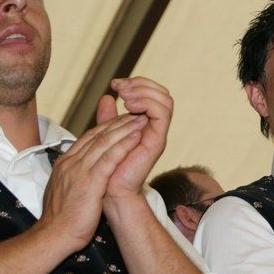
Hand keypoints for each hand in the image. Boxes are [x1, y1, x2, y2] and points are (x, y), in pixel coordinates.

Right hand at [38, 114, 145, 251]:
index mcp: (65, 163)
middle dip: (118, 122)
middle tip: (135, 113)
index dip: (107, 127)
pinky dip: (124, 145)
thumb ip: (72, 177)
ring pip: (105, 142)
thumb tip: (80, 174)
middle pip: (97, 135)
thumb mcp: (64, 191)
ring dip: (125, 129)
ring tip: (140, 119)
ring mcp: (80, 171)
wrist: (53, 236)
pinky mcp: (90, 182)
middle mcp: (71, 162)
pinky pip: (110, 158)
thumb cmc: (61, 219)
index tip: (122, 121)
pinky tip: (137, 137)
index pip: (88, 138)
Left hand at [95, 77, 173, 199]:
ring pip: (166, 99)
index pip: (153, 92)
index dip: (136, 83)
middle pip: (163, 93)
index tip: (115, 84)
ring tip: (124, 96)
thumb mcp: (107, 135)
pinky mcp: (157, 141)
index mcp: (146, 123)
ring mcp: (158, 133)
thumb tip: (108, 97)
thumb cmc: (108, 167)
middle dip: (140, 83)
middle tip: (120, 87)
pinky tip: (127, 106)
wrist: (110, 191)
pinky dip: (146, 103)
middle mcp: (155, 127)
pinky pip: (162, 113)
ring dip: (143, 92)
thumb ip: (109, 117)